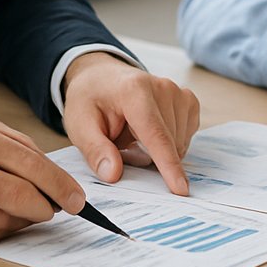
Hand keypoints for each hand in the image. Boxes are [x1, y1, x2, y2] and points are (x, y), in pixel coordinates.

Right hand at [0, 111, 84, 242]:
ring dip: (22, 221)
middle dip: (46, 207)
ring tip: (28, 214)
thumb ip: (13, 144)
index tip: (76, 199)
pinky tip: (4, 223)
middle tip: (57, 211)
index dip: (59, 185)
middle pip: (17, 195)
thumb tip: (51, 173)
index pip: (29, 163)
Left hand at [61, 53, 199, 194]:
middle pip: (169, 142)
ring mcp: (177, 91)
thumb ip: (95, 150)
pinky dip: (172, 142)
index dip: (168, 165)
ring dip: (160, 150)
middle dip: (149, 157)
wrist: (101, 77)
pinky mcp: (186, 99)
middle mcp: (161, 87)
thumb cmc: (90, 100)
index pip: (156, 135)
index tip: (180, 190)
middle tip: (122, 145)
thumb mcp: (79, 125)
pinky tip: (152, 133)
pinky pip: (187, 134)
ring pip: (180, 142)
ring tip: (134, 136)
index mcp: (134, 91)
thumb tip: (113, 174)